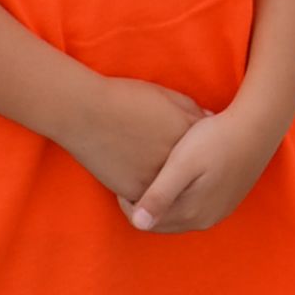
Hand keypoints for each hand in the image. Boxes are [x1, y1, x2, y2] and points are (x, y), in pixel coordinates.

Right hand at [64, 75, 202, 201]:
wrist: (87, 113)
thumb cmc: (126, 98)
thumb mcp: (166, 95)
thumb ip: (191, 110)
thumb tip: (207, 119)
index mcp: (188, 135)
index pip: (207, 146)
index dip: (202, 144)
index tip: (199, 143)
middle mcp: (178, 162)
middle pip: (193, 172)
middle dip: (191, 168)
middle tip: (179, 161)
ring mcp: (157, 180)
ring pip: (173, 190)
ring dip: (173, 185)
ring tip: (161, 174)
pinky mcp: (136, 193)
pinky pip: (151, 199)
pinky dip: (151, 193)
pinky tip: (146, 182)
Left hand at [128, 101, 275, 234]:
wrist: (256, 127)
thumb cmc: (215, 139)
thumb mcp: (183, 164)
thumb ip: (160, 194)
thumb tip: (138, 224)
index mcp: (190, 214)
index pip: (144, 221)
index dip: (127, 200)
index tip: (122, 173)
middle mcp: (204, 219)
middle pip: (160, 220)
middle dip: (143, 201)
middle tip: (131, 172)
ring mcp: (217, 211)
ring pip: (176, 213)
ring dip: (160, 199)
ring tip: (150, 172)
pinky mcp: (225, 200)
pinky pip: (192, 205)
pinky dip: (178, 195)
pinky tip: (174, 172)